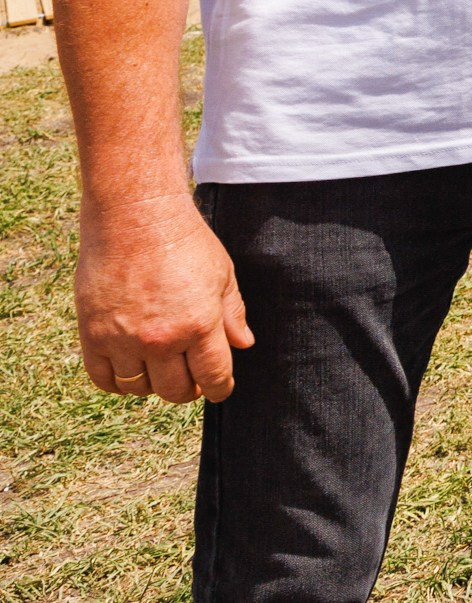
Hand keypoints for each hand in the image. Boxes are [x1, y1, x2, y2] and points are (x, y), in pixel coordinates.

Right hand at [76, 194, 252, 403]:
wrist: (135, 217)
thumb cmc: (184, 241)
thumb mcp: (222, 275)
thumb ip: (233, 314)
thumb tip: (244, 344)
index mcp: (199, 325)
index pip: (213, 377)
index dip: (220, 389)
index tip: (220, 390)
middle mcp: (161, 339)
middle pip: (175, 390)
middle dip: (188, 390)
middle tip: (191, 378)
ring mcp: (123, 340)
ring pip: (139, 388)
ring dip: (153, 384)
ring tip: (160, 368)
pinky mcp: (92, 335)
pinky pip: (102, 378)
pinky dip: (117, 383)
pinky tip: (129, 370)